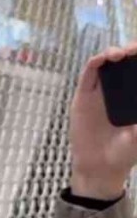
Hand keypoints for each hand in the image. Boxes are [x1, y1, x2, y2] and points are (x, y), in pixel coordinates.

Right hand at [70, 43, 136, 198]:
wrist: (100, 167)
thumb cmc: (125, 152)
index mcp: (134, 98)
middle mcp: (119, 91)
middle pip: (125, 64)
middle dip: (133, 52)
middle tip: (136, 50)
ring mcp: (101, 92)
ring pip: (107, 65)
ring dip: (115, 53)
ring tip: (122, 53)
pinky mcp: (84, 96)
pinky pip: (89, 75)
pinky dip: (96, 63)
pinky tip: (104, 59)